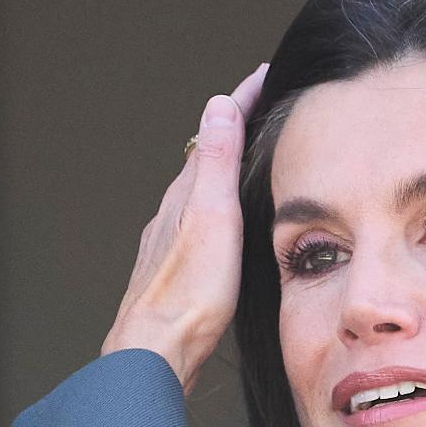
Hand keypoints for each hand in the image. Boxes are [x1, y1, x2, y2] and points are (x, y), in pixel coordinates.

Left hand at [101, 62, 268, 394]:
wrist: (157, 350)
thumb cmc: (189, 294)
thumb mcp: (212, 219)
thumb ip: (216, 164)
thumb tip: (218, 106)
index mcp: (186, 195)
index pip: (216, 133)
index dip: (242, 102)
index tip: (267, 76)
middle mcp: (173, 213)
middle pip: (205, 160)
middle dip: (233, 131)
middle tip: (262, 109)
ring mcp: (170, 243)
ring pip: (198, 194)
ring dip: (223, 172)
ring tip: (249, 162)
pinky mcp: (175, 273)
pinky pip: (197, 225)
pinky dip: (215, 210)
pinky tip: (223, 228)